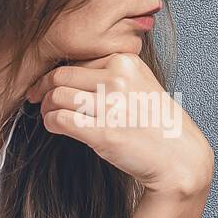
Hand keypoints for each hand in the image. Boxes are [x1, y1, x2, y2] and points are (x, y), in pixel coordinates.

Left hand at [26, 52, 213, 197]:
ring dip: (46, 107)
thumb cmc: (158, 124)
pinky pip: (60, 119)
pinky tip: (55, 126)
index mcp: (126, 61)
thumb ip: (112, 74)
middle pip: (62, 75)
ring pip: (57, 95)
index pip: (79, 59)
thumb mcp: (141, 85)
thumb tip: (72, 74)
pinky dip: (50, 122)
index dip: (59, 72)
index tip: (48, 83)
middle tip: (38, 98)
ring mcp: (110, 105)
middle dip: (44, 88)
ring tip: (49, 114)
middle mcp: (118, 79)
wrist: (179, 157)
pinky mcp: (102, 132)